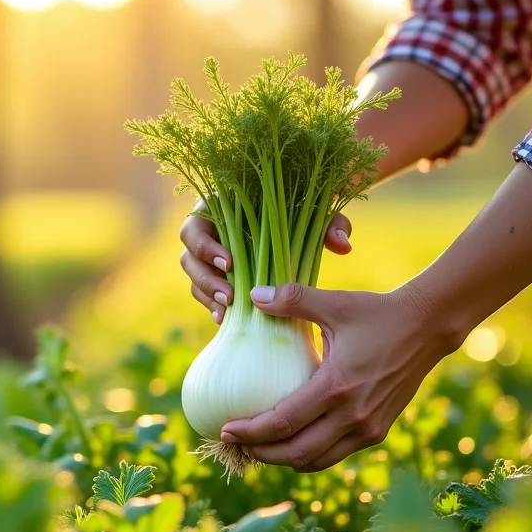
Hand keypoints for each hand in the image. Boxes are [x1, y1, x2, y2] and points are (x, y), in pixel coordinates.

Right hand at [179, 199, 354, 323]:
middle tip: (230, 296)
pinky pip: (207, 298)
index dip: (205, 246)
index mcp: (218, 209)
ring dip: (208, 298)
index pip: (194, 227)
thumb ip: (331, 223)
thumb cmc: (306, 209)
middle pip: (187, 259)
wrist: (302, 221)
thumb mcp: (319, 212)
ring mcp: (210, 260)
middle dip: (205, 280)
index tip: (230, 261)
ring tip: (229, 313)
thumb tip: (343, 245)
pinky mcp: (219, 281)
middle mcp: (209, 234)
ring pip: (195, 281)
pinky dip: (215, 309)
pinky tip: (229, 322)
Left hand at [219, 282, 456, 471]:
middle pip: (295, 453)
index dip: (250, 432)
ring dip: (284, 460)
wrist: (428, 328)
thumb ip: (292, 299)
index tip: (225, 431)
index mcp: (336, 386)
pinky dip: (308, 455)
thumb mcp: (335, 303)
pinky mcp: (377, 432)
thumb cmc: (377, 313)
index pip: (283, 422)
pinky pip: (334, 454)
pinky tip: (290, 440)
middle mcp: (353, 415)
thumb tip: (252, 295)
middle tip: (236, 444)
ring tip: (258, 448)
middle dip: (260, 454)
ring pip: (315, 461)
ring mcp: (368, 428)